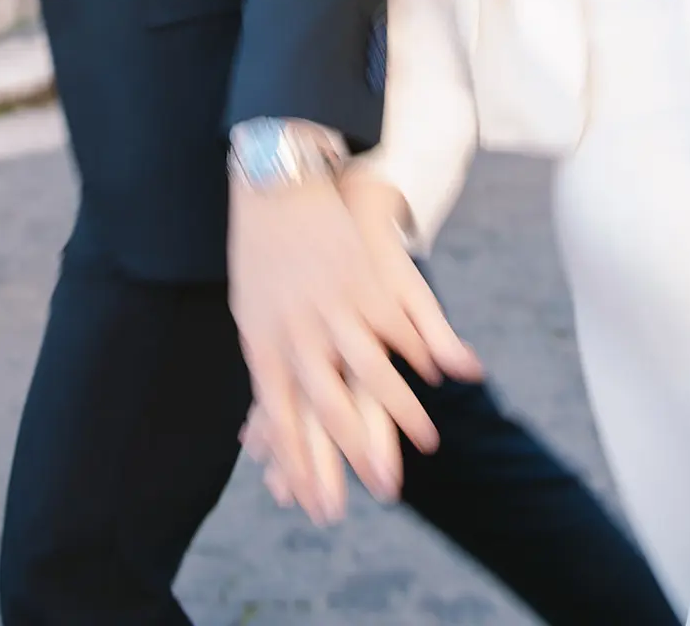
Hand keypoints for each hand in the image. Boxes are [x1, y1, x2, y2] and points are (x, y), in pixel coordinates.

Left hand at [228, 172, 480, 524]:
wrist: (280, 183)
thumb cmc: (260, 256)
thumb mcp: (251, 314)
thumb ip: (268, 373)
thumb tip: (256, 433)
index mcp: (263, 343)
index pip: (282, 420)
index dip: (302, 467)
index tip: (321, 507)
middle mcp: (298, 332)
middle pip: (331, 408)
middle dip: (359, 458)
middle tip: (387, 493)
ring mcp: (334, 306)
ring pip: (373, 373)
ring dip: (402, 413)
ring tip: (428, 442)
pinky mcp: (365, 279)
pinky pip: (398, 326)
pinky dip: (419, 353)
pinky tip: (439, 376)